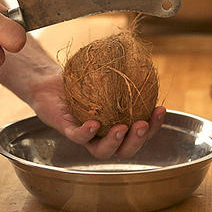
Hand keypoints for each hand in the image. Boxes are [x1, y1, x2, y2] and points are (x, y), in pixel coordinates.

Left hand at [30, 72, 165, 159]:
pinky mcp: (68, 131)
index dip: (154, 126)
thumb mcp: (107, 76)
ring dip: (115, 142)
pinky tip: (94, 123)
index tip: (160, 109)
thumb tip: (145, 60)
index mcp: (118, 126)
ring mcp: (86, 137)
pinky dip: (87, 132)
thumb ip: (126, 75)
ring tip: (122, 128)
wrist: (51, 83)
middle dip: (137, 141)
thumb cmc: (82, 81)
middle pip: (125, 150)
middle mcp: (103, 136)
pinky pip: (79, 137)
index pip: (140, 133)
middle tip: (142, 125)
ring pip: (102, 151)